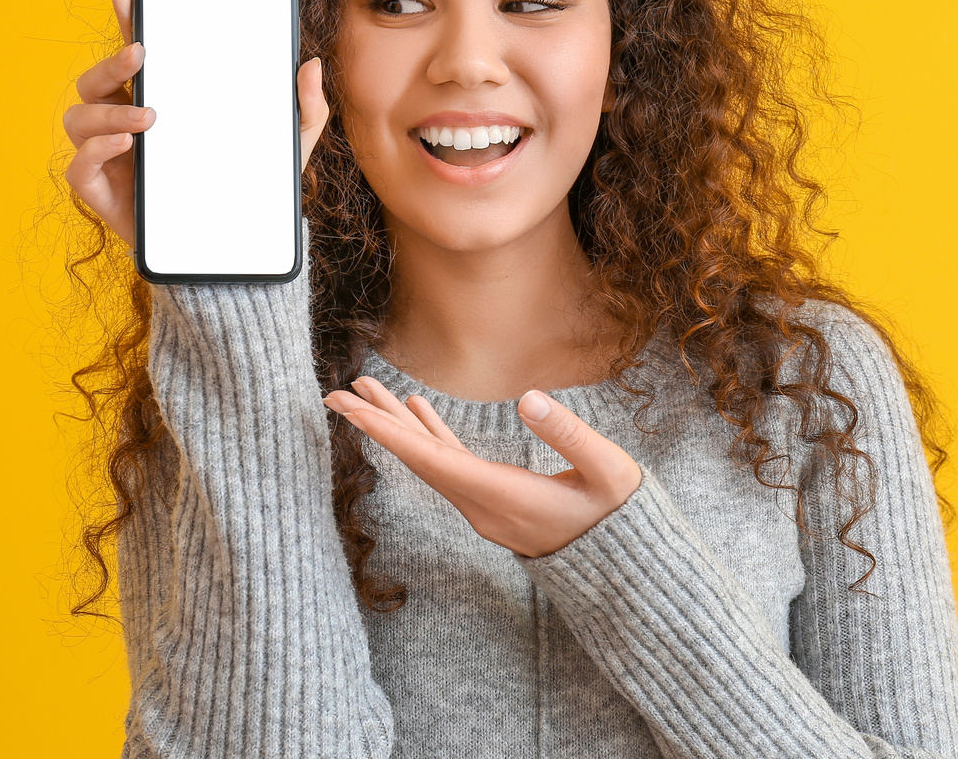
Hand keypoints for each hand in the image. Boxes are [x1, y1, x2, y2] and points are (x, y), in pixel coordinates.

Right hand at [63, 0, 331, 243]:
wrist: (234, 248)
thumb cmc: (249, 185)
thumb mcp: (286, 144)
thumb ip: (304, 107)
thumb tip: (311, 64)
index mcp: (164, 98)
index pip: (136, 49)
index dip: (125, 15)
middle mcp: (127, 121)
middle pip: (96, 79)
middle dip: (110, 61)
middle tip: (142, 54)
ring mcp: (111, 156)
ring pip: (79, 116)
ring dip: (107, 111)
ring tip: (148, 117)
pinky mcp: (103, 193)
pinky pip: (77, 166)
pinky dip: (94, 151)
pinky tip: (125, 146)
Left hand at [323, 376, 642, 557]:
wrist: (623, 565)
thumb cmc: (619, 516)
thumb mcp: (608, 473)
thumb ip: (570, 436)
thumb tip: (528, 399)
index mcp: (502, 496)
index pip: (432, 460)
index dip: (389, 433)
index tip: (351, 411)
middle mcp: (481, 504)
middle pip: (417, 459)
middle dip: (374, 424)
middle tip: (334, 394)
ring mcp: (484, 504)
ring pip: (428, 460)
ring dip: (395, 425)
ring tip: (363, 392)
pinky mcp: (494, 498)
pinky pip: (449, 463)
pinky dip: (428, 434)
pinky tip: (414, 409)